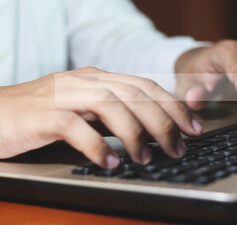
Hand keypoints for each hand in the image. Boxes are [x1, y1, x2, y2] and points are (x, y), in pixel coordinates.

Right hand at [0, 67, 201, 167]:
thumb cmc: (40, 114)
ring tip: (147, 158)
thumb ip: (111, 113)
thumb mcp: (82, 107)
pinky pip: (76, 128)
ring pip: (110, 106)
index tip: (192, 127)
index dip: (172, 106)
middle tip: (179, 147)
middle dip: (163, 121)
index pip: (144, 85)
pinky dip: (97, 147)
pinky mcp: (42, 115)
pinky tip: (110, 164)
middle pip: (134, 94)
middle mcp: (83, 81)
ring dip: (134, 134)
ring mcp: (62, 95)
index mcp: (96, 78)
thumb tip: (148, 131)